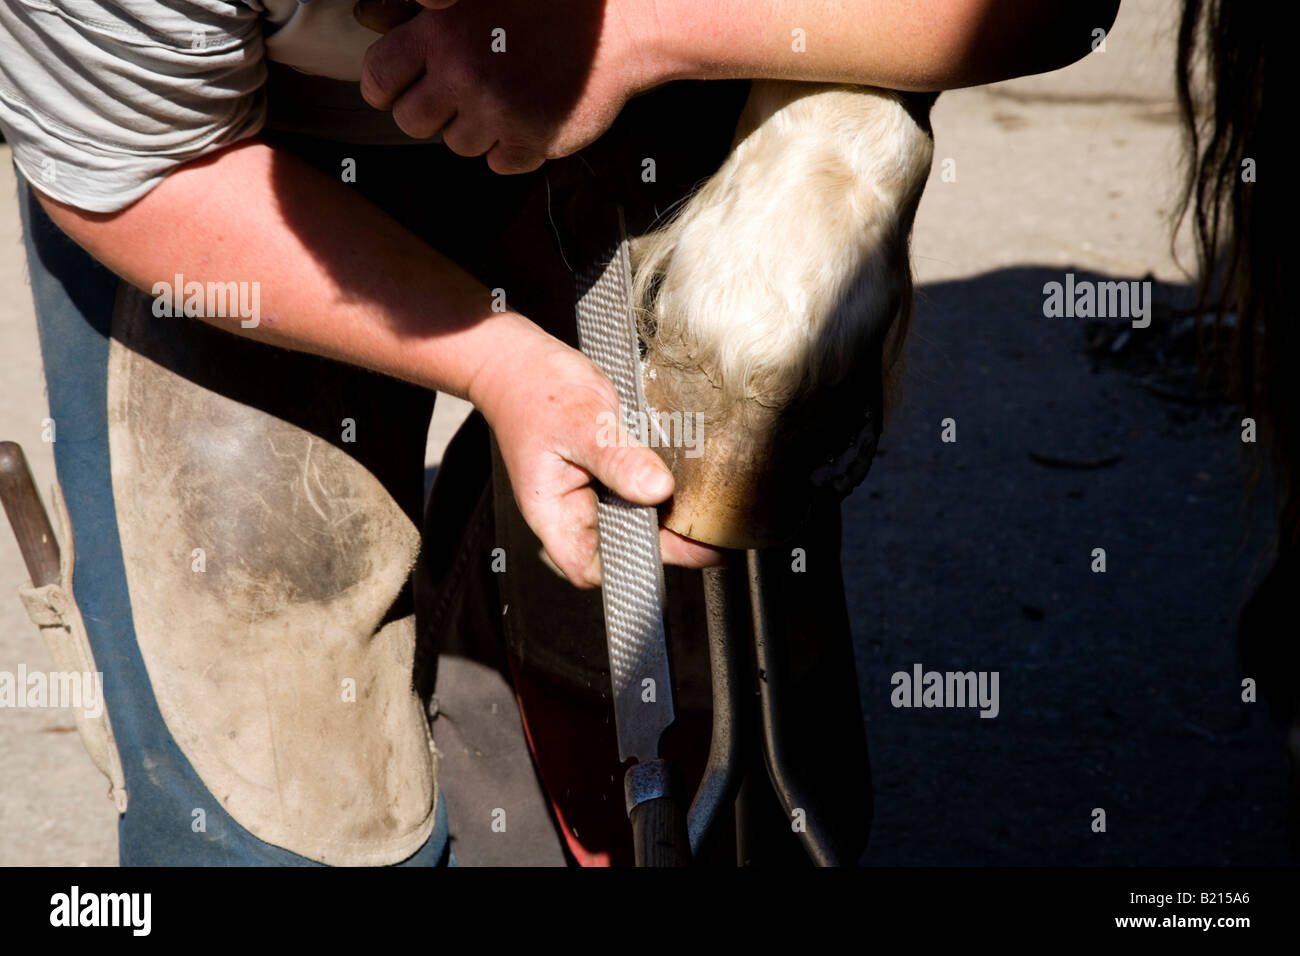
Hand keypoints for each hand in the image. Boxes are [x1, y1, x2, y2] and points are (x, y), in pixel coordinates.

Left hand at [359, 0, 660, 172]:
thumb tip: (364, 18)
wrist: (625, 24)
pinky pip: (498, 164)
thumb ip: (414, 5)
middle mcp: (463, 70)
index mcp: (441, 29)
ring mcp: (499, 109)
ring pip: (455, 146)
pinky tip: (530, 116)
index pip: (378, 77)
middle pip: (411, 122)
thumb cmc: (546, 1)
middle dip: (430, 114)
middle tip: (458, 97)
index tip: (405, 88)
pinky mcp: (533, 139)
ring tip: (504, 99)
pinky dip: (510, 149)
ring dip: (474, 130)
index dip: (386, 89)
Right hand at [468, 322, 720, 587]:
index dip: (637, 567)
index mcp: (555, 513)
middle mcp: (576, 510)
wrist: (522, 358)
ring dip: (672, 513)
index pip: (594, 566)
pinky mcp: (611, 472)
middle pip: (627, 545)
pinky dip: (666, 488)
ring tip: (711, 505)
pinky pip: (642, 490)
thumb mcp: (579, 421)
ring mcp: (594, 492)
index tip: (683, 549)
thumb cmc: (531, 390)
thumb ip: (616, 457)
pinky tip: (692, 480)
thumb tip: (657, 488)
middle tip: (713, 526)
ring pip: (639, 518)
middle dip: (669, 539)